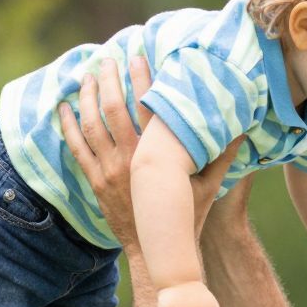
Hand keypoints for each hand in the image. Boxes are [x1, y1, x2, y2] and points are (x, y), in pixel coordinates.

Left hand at [57, 55, 241, 250]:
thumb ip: (222, 156)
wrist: (156, 251)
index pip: (147, 106)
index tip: (138, 56)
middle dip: (109, 80)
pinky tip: (64, 109)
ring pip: (91, 125)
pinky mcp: (96, 182)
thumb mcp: (209, 187)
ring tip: (86, 76)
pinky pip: (77, 149)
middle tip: (108, 59)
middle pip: (113, 109)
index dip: (142, 78)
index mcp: (157, 155)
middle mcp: (130, 159)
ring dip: (86, 97)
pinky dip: (68, 126)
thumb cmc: (185, 217)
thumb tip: (242, 128)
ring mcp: (109, 171)